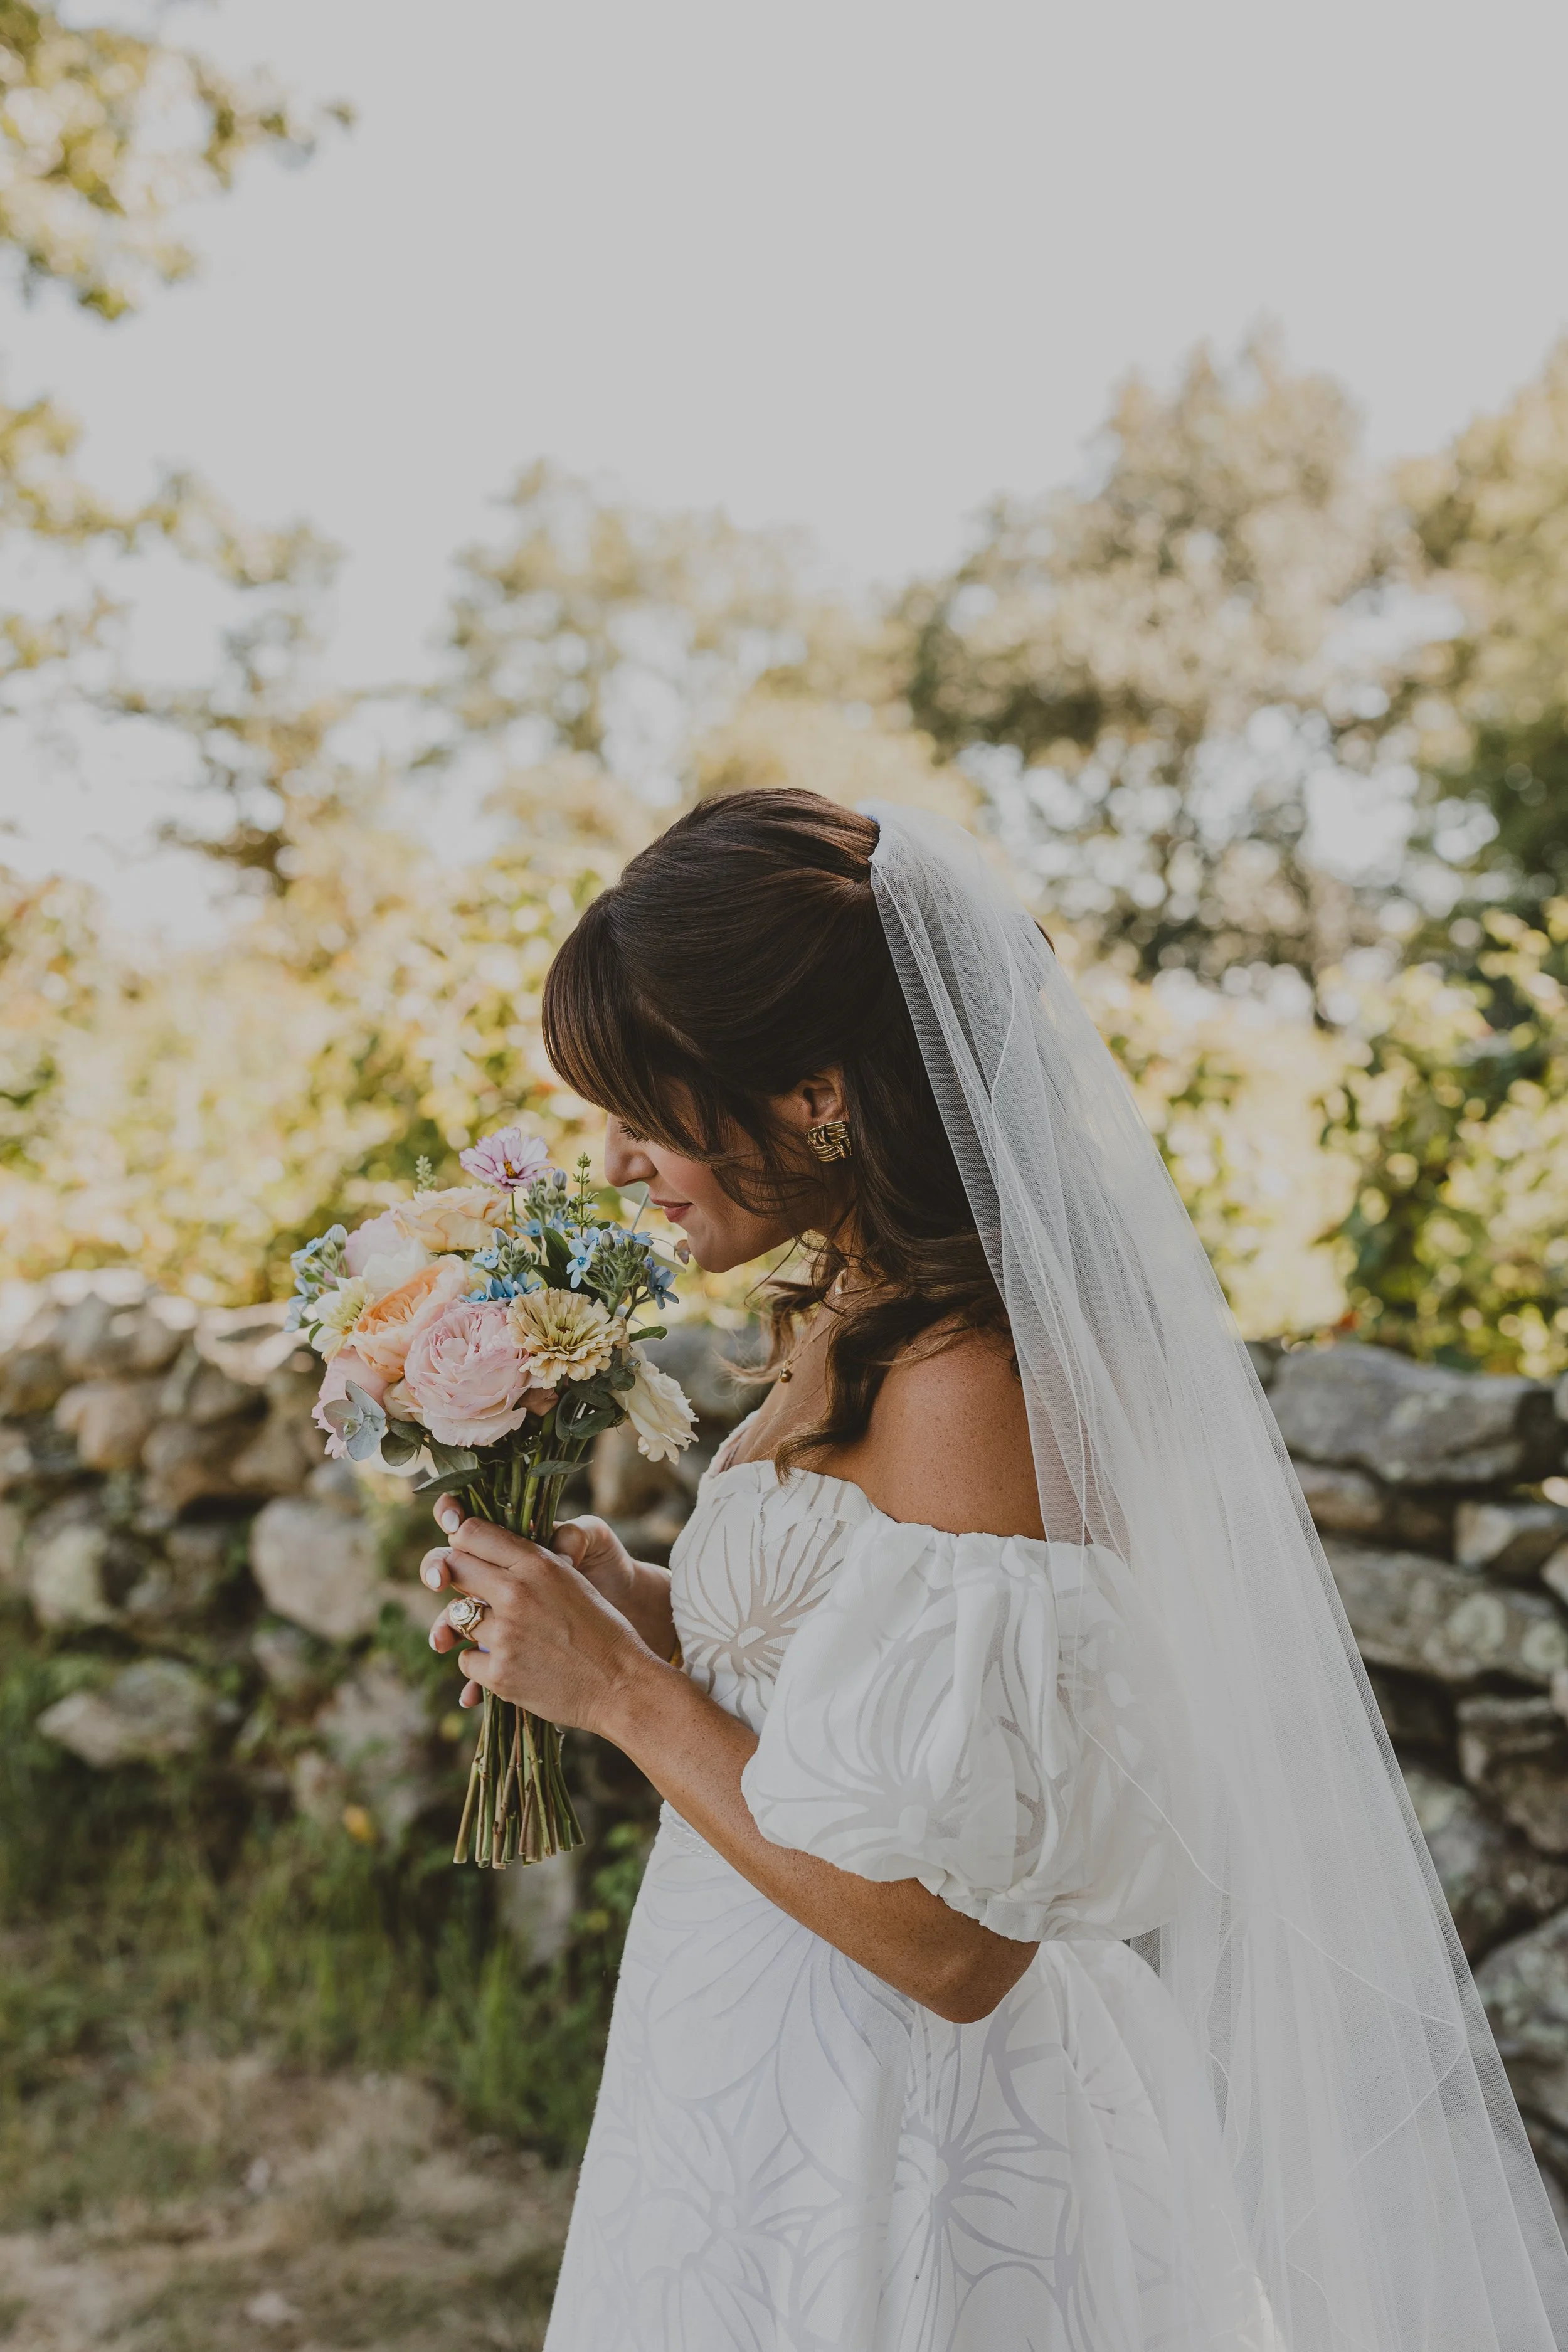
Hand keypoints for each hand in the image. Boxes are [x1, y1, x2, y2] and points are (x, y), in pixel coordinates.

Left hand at [421, 1500, 655, 1734]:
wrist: (621, 1684)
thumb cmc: (601, 1630)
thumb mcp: (570, 1580)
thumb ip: (529, 1563)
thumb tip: (484, 1555)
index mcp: (537, 1563)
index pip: (470, 1533)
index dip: (461, 1542)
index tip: (464, 1552)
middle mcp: (515, 1593)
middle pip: (452, 1569)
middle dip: (454, 1577)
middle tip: (469, 1590)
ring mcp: (504, 1635)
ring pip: (453, 1618)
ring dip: (471, 1626)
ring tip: (502, 1635)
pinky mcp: (498, 1674)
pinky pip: (465, 1662)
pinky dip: (481, 1665)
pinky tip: (509, 1664)